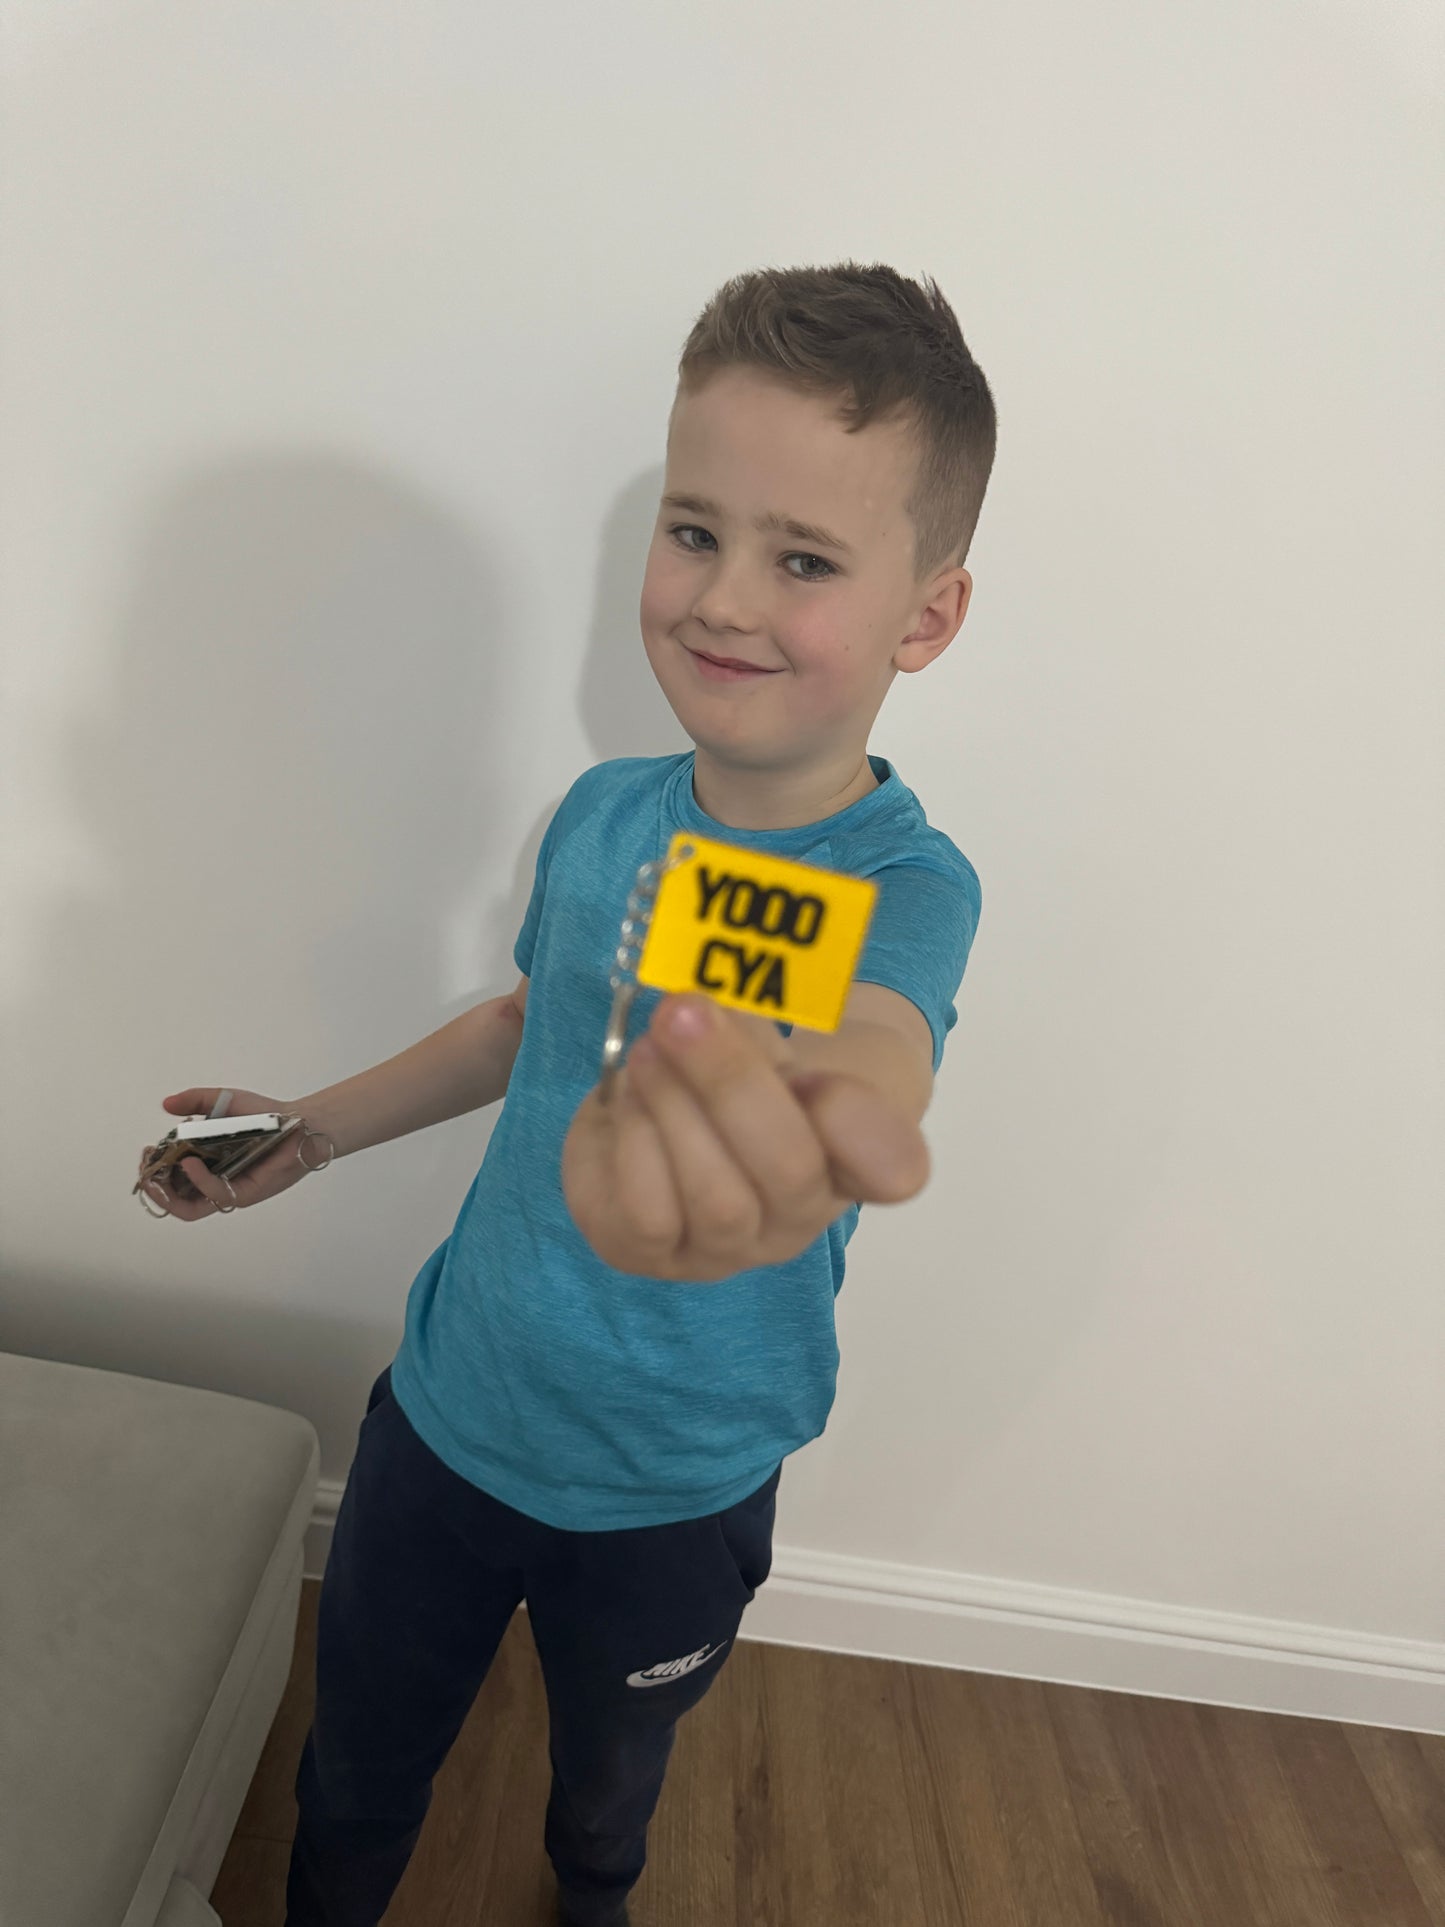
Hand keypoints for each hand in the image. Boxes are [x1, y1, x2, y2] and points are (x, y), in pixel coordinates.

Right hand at [138, 1087, 320, 1220]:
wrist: (300, 1123)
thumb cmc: (265, 1115)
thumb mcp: (224, 1101)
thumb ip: (196, 1101)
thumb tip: (166, 1104)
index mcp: (204, 1163)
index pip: (169, 1179)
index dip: (152, 1170)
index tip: (146, 1151)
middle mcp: (213, 1180)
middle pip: (172, 1199)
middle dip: (152, 1185)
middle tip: (146, 1164)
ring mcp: (228, 1189)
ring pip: (187, 1208)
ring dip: (166, 1194)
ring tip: (155, 1173)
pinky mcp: (245, 1194)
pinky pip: (215, 1195)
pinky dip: (198, 1181)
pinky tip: (189, 1163)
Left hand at [561, 993, 929, 1281]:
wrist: (671, 1111)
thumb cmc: (745, 1073)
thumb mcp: (773, 1034)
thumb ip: (776, 1018)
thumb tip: (713, 1008)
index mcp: (850, 1158)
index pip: (894, 1169)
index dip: (869, 1132)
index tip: (824, 1079)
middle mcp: (797, 1220)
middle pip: (789, 1170)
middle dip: (730, 1082)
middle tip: (683, 1011)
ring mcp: (726, 1251)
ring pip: (717, 1199)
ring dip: (674, 1107)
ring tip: (649, 1048)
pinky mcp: (649, 1255)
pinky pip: (647, 1216)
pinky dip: (634, 1142)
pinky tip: (627, 1097)